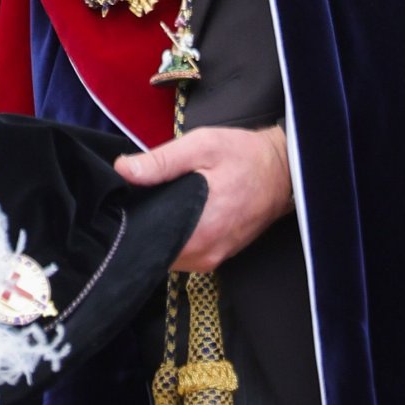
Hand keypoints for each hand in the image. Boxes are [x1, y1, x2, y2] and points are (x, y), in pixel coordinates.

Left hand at [116, 124, 292, 270]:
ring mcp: (213, 258)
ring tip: (151, 206)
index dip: (129, 224)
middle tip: (132, 202)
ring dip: (158, 234)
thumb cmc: (244, 156)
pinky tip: (171, 216)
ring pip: (169, 255)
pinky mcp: (218, 256)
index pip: (148, 242)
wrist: (284, 171)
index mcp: (200, 229)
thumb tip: (123, 169)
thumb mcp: (202, 146)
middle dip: (141, 229)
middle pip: (156, 251)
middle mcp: (205, 253)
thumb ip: (162, 161)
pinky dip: (174, 238)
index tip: (120, 206)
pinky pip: (184, 254)